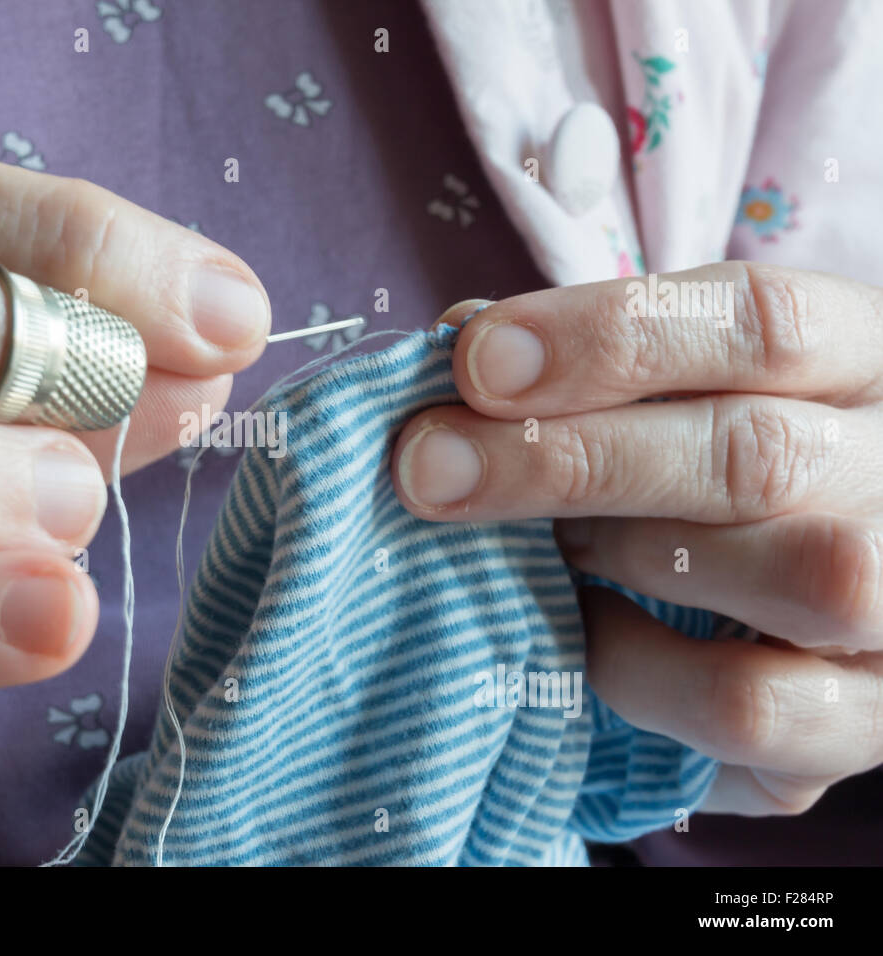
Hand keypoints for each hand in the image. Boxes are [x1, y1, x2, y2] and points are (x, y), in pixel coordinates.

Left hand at [392, 262, 882, 815]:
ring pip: (790, 577)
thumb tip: (460, 341)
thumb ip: (596, 365)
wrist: (844, 580)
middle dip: (566, 459)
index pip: (764, 319)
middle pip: (754, 454)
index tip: (473, 358)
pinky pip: (753, 710)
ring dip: (622, 557)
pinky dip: (640, 674)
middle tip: (428, 468)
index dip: (608, 334)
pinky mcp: (868, 721)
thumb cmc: (732, 461)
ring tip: (548, 548)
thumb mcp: (690, 385)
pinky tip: (587, 636)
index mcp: (870, 359)